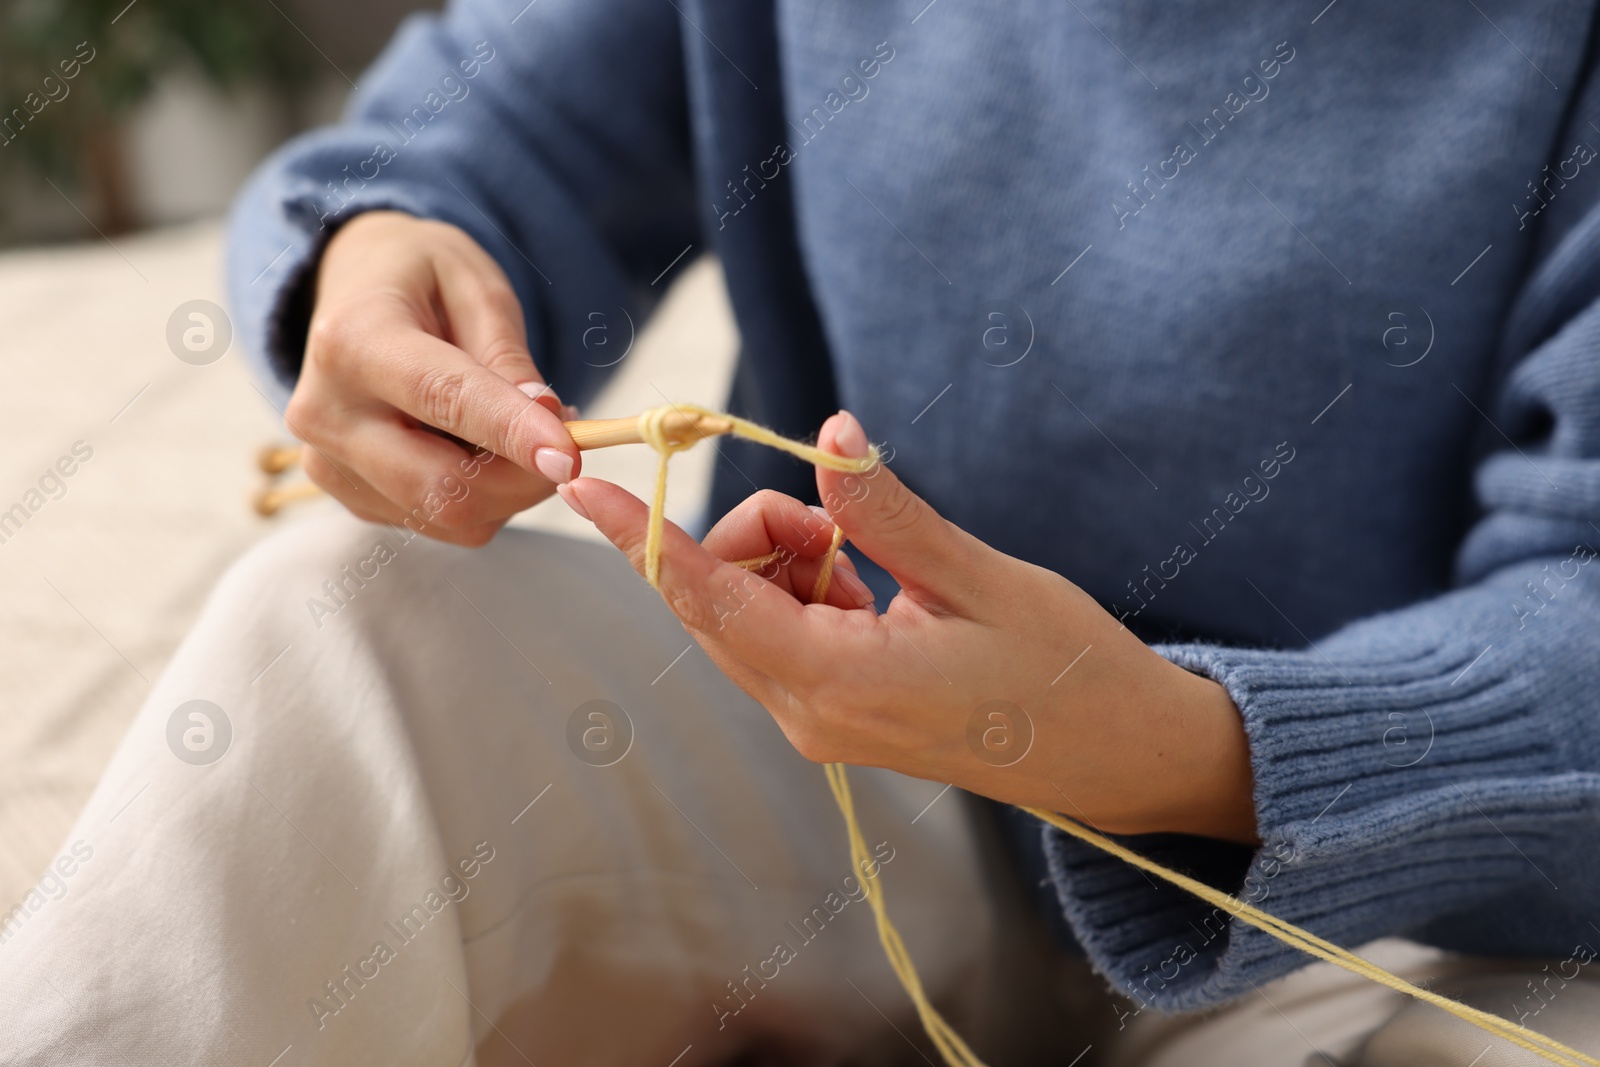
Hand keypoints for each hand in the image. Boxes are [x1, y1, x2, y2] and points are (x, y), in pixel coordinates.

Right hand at [286, 211, 579, 544]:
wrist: (353, 294)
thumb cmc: (419, 279)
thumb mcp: (474, 286)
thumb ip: (507, 355)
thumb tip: (545, 417)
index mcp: (352, 341)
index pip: (442, 399)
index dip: (512, 432)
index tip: (568, 454)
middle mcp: (327, 413)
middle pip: (441, 485)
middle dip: (524, 479)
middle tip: (569, 442)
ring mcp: (330, 464)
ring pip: (448, 515)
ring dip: (510, 489)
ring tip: (523, 432)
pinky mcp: (351, 496)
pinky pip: (439, 521)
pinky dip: (484, 498)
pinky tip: (483, 450)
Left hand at [560, 411, 1258, 842]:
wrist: (1117, 755)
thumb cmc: (1065, 669)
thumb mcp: (978, 577)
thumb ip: (888, 511)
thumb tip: (825, 433)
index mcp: (840, 685)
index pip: (709, 600)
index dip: (643, 536)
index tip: (585, 484)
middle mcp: (810, 716)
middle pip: (717, 602)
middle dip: (751, 535)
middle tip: (840, 516)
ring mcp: (819, 724)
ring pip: (745, 615)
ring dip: (786, 561)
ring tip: (874, 558)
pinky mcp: (834, 717)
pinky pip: (779, 634)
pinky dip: (806, 588)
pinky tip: (873, 587)